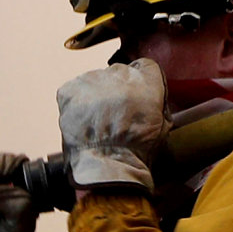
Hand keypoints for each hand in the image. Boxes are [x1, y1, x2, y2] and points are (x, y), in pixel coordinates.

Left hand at [57, 58, 165, 191]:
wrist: (109, 164)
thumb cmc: (137, 149)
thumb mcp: (162, 123)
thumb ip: (157, 100)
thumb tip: (148, 93)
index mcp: (145, 79)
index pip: (143, 67)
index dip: (139, 85)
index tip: (134, 98)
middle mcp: (118, 73)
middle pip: (117, 74)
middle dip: (116, 92)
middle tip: (115, 116)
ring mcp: (92, 80)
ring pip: (94, 81)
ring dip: (96, 97)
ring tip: (97, 122)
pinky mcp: (70, 91)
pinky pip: (73, 90)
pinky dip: (76, 104)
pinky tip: (84, 121)